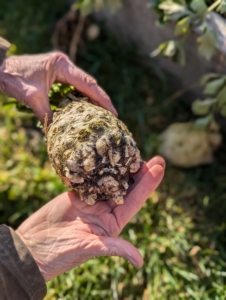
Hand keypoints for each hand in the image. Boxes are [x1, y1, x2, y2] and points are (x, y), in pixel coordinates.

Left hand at [0, 52, 116, 122]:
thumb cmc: (13, 78)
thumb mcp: (32, 98)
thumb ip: (47, 114)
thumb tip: (58, 133)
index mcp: (62, 65)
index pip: (88, 84)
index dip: (102, 99)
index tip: (113, 112)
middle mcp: (64, 65)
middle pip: (88, 84)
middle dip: (100, 100)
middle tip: (112, 116)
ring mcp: (61, 69)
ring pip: (83, 86)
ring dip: (92, 100)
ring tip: (103, 115)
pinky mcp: (57, 75)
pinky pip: (74, 88)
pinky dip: (81, 99)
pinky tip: (86, 110)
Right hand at [16, 157, 164, 281]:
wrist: (34, 247)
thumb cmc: (62, 252)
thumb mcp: (90, 248)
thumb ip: (114, 248)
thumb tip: (140, 262)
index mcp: (112, 223)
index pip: (135, 200)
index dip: (148, 184)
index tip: (160, 167)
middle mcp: (105, 210)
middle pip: (127, 187)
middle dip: (141, 172)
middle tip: (157, 157)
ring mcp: (91, 200)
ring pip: (110, 179)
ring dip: (122, 166)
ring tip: (135, 150)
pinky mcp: (77, 193)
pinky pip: (91, 176)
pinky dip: (99, 165)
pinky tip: (107, 152)